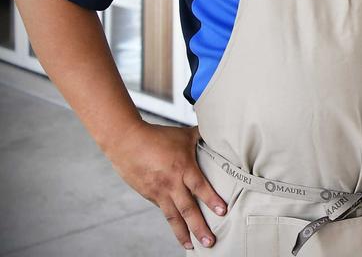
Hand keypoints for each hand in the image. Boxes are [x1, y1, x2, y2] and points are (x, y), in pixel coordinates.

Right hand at [103, 122, 224, 249]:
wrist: (125, 141)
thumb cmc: (156, 137)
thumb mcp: (183, 135)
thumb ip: (201, 137)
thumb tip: (218, 130)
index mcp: (182, 168)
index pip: (200, 187)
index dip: (211, 199)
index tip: (223, 211)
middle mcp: (171, 183)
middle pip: (187, 209)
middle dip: (199, 227)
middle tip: (210, 242)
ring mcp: (159, 192)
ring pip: (173, 217)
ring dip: (183, 233)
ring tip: (193, 246)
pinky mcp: (149, 195)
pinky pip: (164, 210)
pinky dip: (172, 221)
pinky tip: (179, 230)